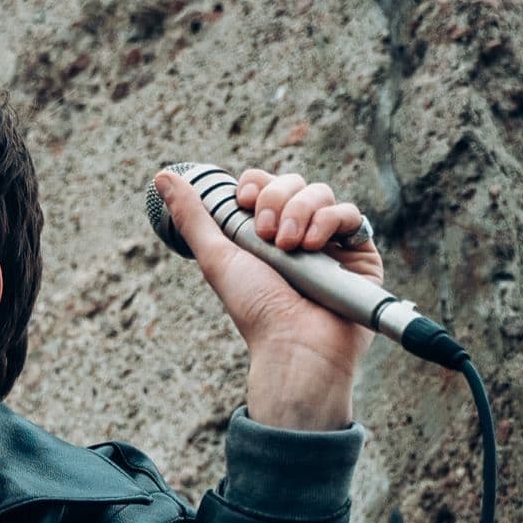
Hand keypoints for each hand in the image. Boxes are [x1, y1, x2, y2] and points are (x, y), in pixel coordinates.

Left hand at [153, 166, 382, 428]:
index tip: (243, 202)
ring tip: (290, 248)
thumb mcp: (217, 258)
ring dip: (300, 212)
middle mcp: (298, 233)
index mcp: (265, 233)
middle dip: (276, 200)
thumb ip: (192, 216)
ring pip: (320, 192)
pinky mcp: (360, 253)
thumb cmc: (255, 309)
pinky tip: (314, 247)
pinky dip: (329, 220)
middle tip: (268, 236)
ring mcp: (330, 242)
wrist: (294, 344)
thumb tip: (162, 177)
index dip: (255, 185)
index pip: (264, 185)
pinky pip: (350, 213)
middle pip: (292, 182)